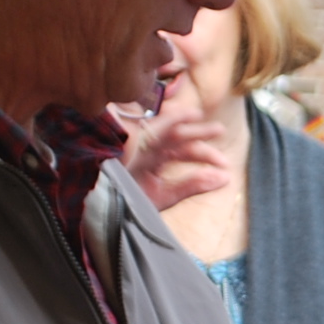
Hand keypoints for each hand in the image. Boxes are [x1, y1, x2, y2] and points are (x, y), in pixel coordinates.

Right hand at [119, 77, 234, 212]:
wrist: (97, 208)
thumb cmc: (126, 202)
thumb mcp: (164, 195)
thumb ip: (193, 185)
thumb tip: (226, 178)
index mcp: (152, 161)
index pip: (182, 153)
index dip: (204, 156)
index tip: (226, 167)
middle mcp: (146, 150)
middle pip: (178, 138)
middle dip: (200, 135)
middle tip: (220, 131)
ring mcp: (137, 143)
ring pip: (168, 129)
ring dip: (188, 123)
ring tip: (207, 121)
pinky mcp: (130, 139)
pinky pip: (154, 125)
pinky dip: (173, 119)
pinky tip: (190, 115)